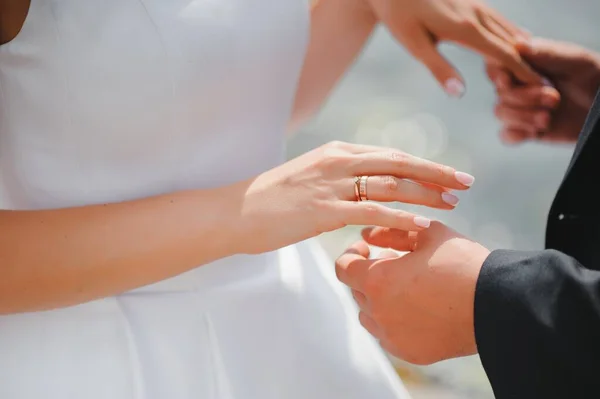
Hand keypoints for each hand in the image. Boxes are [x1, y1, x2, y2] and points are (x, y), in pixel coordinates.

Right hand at [235, 141, 473, 253]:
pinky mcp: (324, 209)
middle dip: (437, 173)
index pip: (391, 155)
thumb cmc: (273, 199)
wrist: (237, 211)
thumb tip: (365, 190)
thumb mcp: (311, 178)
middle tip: (466, 182)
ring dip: (426, 194)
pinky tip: (423, 227)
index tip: (449, 174)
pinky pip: (372, 211)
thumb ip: (340, 179)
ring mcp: (332, 183)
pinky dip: (401, 218)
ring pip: (391, 184)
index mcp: (338, 152)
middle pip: (400, 163)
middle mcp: (339, 161)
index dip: (424, 164)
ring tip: (453, 204)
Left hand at [335, 222, 488, 364]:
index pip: (343, 267)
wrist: (498, 303)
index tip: (367, 249)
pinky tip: (418, 306)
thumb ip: (391, 232)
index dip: (352, 254)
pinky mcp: (409, 352)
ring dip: (379, 298)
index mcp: (377, 281)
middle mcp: (378, 312)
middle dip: (370, 273)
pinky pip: (388, 334)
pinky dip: (395, 320)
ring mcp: (392, 336)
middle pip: (357, 290)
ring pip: (370, 315)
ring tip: (407, 284)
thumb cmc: (462, 263)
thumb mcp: (427, 234)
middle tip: (393, 261)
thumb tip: (368, 235)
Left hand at [365, 0, 540, 95]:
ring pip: (507, 29)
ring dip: (523, 49)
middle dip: (529, 65)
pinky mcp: (469, 2)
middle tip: (544, 86)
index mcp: (466, 30)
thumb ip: (438, 68)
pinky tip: (517, 39)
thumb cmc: (399, 15)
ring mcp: (474, 6)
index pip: (504, 55)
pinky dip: (512, 33)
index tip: (540, 89)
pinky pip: (498, 19)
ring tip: (537, 69)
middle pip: (511, 43)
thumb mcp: (414, 45)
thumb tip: (459, 93)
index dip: (523, 73)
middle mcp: (476, 16)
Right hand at [488, 38, 599, 143]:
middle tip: (554, 98)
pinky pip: (506, 135)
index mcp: (524, 64)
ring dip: (523, 116)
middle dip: (524, 98)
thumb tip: (518, 45)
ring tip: (548, 117)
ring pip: (500, 113)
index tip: (508, 79)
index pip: (496, 66)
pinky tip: (535, 131)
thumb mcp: (574, 59)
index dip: (497, 74)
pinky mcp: (525, 129)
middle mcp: (518, 85)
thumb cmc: (591, 75)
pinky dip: (515, 134)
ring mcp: (519, 108)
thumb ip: (546, 52)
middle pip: (500, 93)